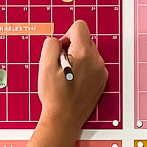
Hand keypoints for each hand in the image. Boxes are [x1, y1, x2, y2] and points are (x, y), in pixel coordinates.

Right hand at [37, 20, 107, 135]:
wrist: (64, 120)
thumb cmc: (55, 97)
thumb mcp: (45, 65)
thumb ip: (51, 44)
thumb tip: (58, 42)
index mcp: (84, 54)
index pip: (79, 27)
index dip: (66, 35)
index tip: (61, 50)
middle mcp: (96, 61)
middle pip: (85, 40)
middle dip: (72, 47)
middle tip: (62, 66)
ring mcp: (101, 72)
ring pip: (89, 53)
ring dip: (78, 59)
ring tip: (68, 76)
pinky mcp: (101, 82)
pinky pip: (93, 66)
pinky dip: (84, 69)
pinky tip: (74, 82)